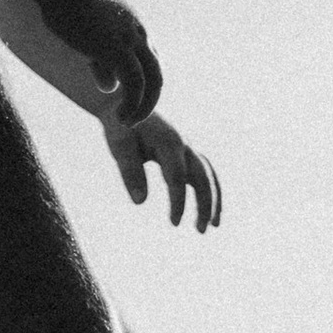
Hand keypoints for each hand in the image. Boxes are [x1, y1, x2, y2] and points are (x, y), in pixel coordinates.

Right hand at [61, 0, 163, 128]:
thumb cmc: (66, 3)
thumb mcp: (87, 35)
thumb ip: (101, 61)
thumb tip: (110, 88)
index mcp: (135, 26)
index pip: (147, 61)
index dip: (139, 84)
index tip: (122, 98)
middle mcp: (139, 33)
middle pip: (157, 73)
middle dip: (149, 99)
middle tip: (134, 117)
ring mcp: (131, 41)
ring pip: (152, 81)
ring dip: (143, 107)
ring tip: (127, 122)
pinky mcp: (117, 49)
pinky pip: (135, 85)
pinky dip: (133, 105)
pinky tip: (120, 117)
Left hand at [103, 104, 221, 232]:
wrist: (123, 102)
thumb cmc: (120, 125)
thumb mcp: (119, 146)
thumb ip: (130, 172)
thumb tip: (140, 202)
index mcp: (168, 142)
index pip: (178, 177)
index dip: (178, 201)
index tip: (174, 223)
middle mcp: (183, 143)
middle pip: (202, 176)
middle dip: (205, 204)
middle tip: (201, 230)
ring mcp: (186, 146)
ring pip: (208, 174)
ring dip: (213, 199)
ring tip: (213, 225)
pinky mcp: (184, 150)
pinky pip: (203, 171)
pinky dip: (208, 189)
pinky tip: (206, 208)